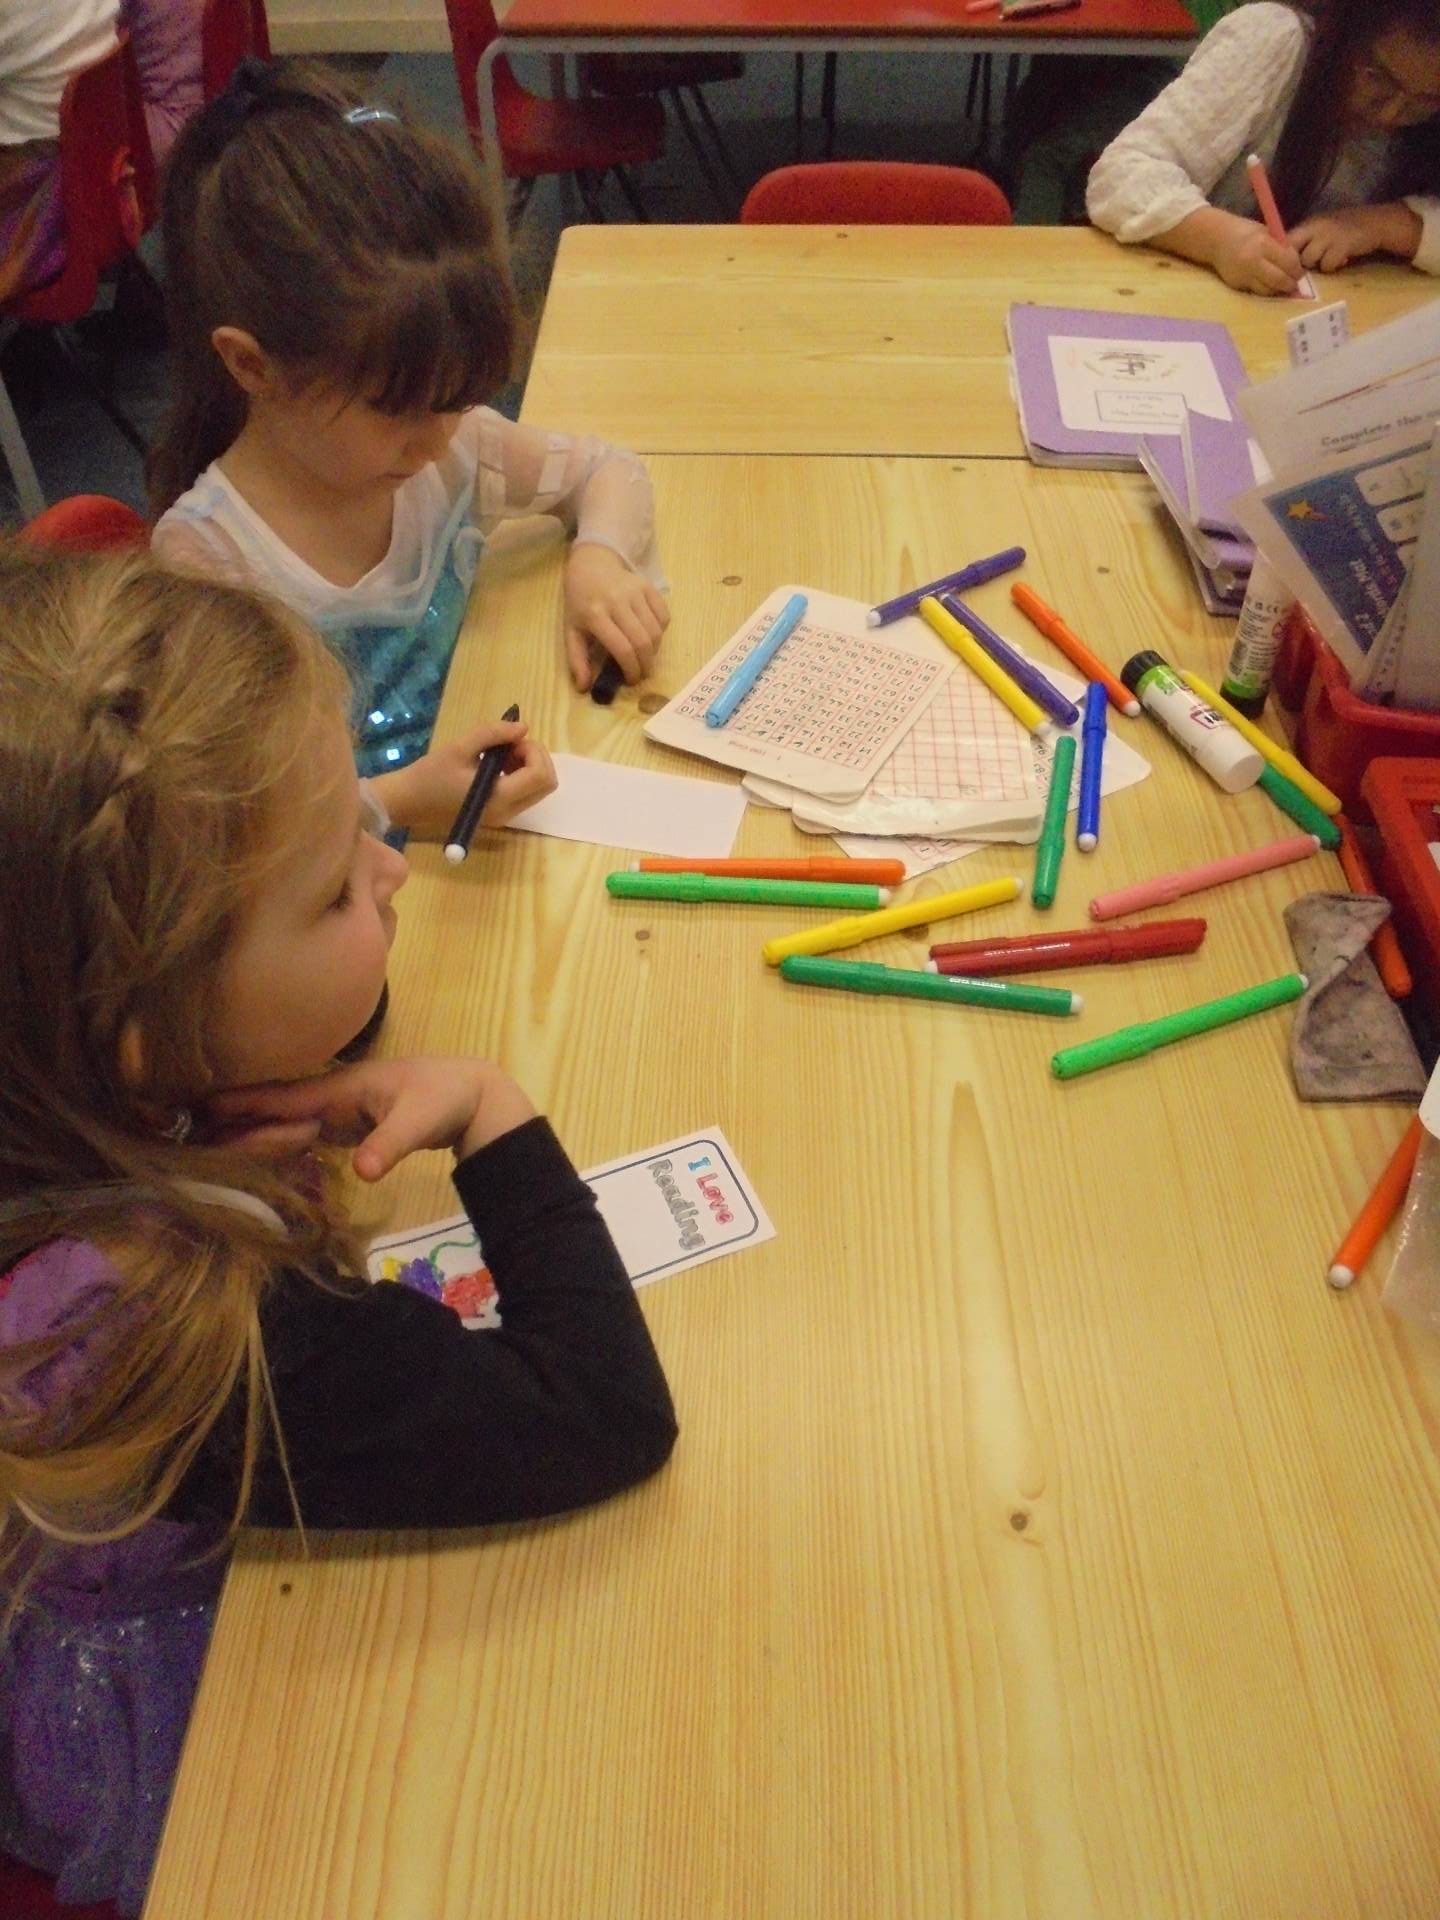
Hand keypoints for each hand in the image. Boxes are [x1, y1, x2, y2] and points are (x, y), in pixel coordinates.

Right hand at [206, 1057, 537, 1179]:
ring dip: (248, 1134)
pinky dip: (274, 1143)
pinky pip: (299, 1133)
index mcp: (339, 1088)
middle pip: (271, 1111)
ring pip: (282, 1122)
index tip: (196, 1107)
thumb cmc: (443, 1098)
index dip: (240, 1103)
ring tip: (203, 1150)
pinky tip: (251, 1158)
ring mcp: (335, 1111)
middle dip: (232, 1123)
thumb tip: (363, 1172)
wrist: (471, 1094)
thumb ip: (390, 1145)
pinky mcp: (343, 1126)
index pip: (280, 1097)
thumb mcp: (419, 1122)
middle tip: (186, 1139)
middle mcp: (329, 1096)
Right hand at [370, 719, 555, 839]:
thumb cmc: (431, 774)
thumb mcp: (460, 747)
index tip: (510, 742)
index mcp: (499, 798)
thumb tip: (523, 727)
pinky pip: (525, 793)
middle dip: (535, 758)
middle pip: (548, 784)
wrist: (409, 801)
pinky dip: (520, 774)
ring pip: (539, 788)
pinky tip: (497, 765)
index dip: (533, 751)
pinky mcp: (499, 814)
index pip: (540, 776)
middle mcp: (507, 813)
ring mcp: (505, 817)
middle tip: (509, 746)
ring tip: (500, 754)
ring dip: (529, 765)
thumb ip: (493, 734)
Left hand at [563, 541, 668, 691]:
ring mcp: (635, 592)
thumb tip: (584, 688)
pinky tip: (650, 636)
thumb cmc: (580, 602)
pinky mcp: (648, 586)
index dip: (631, 669)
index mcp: (595, 615)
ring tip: (645, 657)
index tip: (632, 680)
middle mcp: (617, 602)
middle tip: (642, 673)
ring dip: (655, 651)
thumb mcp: (571, 630)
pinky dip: (661, 631)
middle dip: (646, 664)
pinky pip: (664, 616)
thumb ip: (577, 659)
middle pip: (643, 642)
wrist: (591, 565)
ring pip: (656, 631)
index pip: (622, 649)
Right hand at [1208, 214, 1303, 295]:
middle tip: (1294, 282)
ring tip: (1283, 285)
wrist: (1217, 240)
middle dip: (1290, 283)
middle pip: (1280, 279)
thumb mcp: (1266, 233)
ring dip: (1278, 289)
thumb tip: (1295, 263)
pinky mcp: (1237, 284)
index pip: (1288, 262)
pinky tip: (1268, 285)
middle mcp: (1253, 261)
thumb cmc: (1245, 232)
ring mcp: (1244, 275)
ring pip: (1268, 290)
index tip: (1299, 270)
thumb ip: (1279, 247)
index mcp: (1263, 244)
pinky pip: (1257, 291)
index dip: (1297, 268)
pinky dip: (1266, 289)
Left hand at [1289, 202, 1421, 272]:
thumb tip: (1284, 260)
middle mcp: (1315, 226)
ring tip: (1328, 260)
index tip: (1286, 266)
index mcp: (1308, 224)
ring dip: (1316, 265)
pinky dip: (1333, 267)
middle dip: (1295, 263)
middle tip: (1303, 270)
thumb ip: (1304, 241)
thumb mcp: (1320, 230)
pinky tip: (1342, 260)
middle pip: (1291, 250)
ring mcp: (1328, 234)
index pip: (1284, 240)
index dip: (1282, 256)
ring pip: (1308, 259)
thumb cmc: (1344, 230)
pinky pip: (1327, 264)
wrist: (1374, 223)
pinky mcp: (1342, 244)